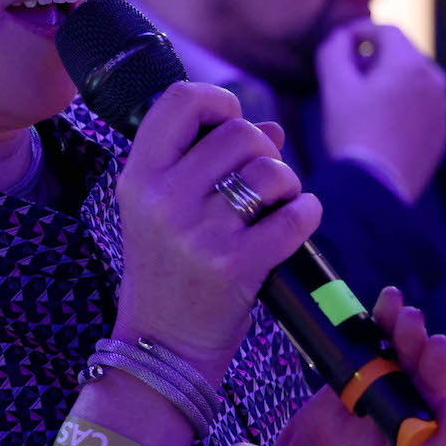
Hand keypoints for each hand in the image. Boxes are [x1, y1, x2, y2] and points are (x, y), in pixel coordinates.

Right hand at [115, 82, 321, 385]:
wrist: (161, 346)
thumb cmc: (167, 268)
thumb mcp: (162, 208)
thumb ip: (205, 158)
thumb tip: (272, 129)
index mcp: (139, 177)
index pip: (180, 99)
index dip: (218, 101)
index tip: (229, 122)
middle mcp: (164, 199)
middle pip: (238, 132)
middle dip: (263, 149)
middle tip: (259, 179)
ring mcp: (199, 234)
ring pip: (270, 171)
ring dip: (286, 182)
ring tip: (276, 203)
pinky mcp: (236, 266)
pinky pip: (294, 217)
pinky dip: (306, 214)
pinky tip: (297, 221)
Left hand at [215, 287, 445, 445]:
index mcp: (331, 416)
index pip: (358, 363)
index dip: (373, 331)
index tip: (383, 299)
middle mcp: (364, 433)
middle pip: (395, 377)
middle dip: (406, 343)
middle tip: (409, 314)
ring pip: (421, 411)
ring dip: (432, 379)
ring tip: (438, 346)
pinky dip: (442, 437)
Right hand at [317, 20, 445, 203]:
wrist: (377, 187)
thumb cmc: (353, 133)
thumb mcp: (335, 87)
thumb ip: (334, 50)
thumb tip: (341, 37)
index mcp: (410, 63)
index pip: (385, 30)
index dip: (360, 31)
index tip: (341, 44)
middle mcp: (434, 79)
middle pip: (402, 53)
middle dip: (375, 57)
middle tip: (348, 75)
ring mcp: (442, 107)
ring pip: (414, 79)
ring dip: (390, 79)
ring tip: (364, 100)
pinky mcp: (442, 130)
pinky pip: (422, 103)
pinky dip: (403, 102)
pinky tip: (381, 121)